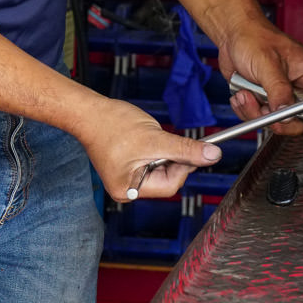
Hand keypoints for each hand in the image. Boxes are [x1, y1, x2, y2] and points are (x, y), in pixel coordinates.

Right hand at [77, 98, 221, 202]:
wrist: (89, 112)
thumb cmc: (112, 125)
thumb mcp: (155, 138)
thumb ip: (186, 150)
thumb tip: (212, 156)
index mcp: (129, 189)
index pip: (170, 185)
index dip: (182, 166)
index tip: (187, 148)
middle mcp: (126, 190)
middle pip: (166, 180)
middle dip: (170, 158)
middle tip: (163, 140)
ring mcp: (125, 180)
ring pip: (160, 170)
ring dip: (162, 153)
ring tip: (147, 138)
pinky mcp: (125, 169)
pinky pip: (150, 164)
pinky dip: (153, 151)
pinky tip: (143, 140)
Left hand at [216, 18, 302, 138]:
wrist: (231, 35)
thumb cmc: (253, 37)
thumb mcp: (268, 64)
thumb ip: (279, 90)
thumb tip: (286, 114)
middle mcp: (297, 88)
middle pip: (298, 121)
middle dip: (276, 119)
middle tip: (263, 109)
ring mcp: (280, 95)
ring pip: (275, 122)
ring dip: (255, 112)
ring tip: (246, 94)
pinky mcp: (264, 100)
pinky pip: (258, 118)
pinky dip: (246, 110)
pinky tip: (241, 94)